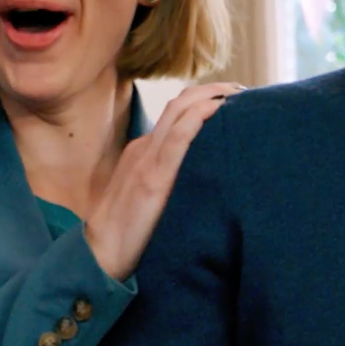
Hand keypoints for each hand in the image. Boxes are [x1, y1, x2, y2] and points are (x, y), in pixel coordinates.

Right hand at [83, 82, 242, 281]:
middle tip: (244, 92)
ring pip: (179, 111)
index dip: (205, 100)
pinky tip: (217, 110)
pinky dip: (197, 118)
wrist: (100, 255)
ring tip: (240, 95)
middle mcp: (145, 148)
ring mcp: (146, 161)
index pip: (177, 113)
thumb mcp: (148, 198)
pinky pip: (176, 138)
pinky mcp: (152, 180)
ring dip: (212, 96)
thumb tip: (205, 181)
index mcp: (143, 152)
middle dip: (215, 90)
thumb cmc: (128, 234)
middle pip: (180, 103)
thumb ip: (169, 182)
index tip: (233, 102)